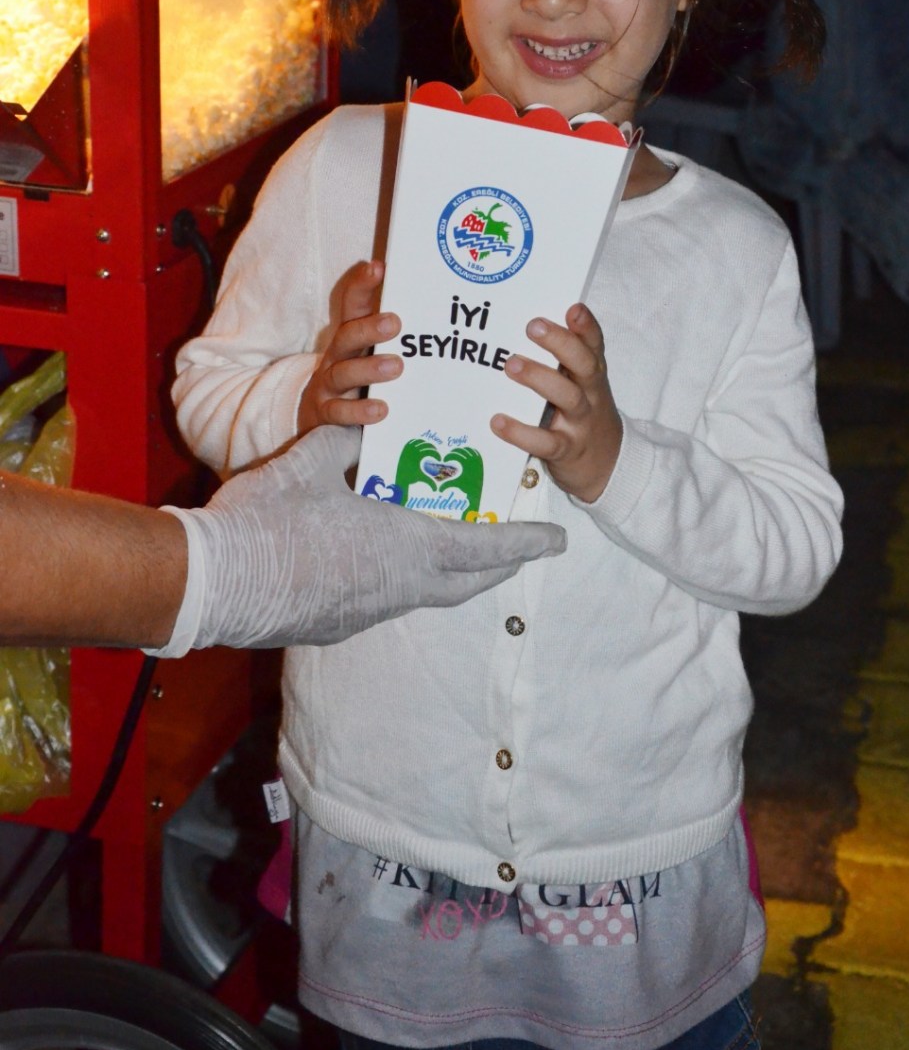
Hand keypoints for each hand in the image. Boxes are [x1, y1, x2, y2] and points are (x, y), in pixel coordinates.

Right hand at [163, 427, 567, 650]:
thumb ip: (346, 441)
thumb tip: (365, 425)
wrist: (211, 582)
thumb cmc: (266, 518)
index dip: (524, 541)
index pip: (484, 545)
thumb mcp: (312, 462)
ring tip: (459, 545)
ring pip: (428, 593)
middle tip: (522, 546)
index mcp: (404, 546)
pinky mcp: (339, 623)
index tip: (557, 539)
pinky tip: (387, 562)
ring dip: (452, 572)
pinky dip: (406, 580)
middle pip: (467, 580)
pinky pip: (389, 599)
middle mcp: (398, 586)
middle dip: (500, 563)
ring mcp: (368, 612)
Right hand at [297, 260, 400, 432]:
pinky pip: (340, 412)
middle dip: (369, 328)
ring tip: (396, 365)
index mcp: (350, 338)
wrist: (318, 419)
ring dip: (369, 368)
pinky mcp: (327, 414)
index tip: (377, 267)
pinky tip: (381, 409)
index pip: (353, 306)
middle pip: (347, 336)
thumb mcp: (372, 353)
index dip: (362, 286)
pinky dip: (360, 411)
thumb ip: (397, 337)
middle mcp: (337, 357)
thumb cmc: (359, 380)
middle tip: (395, 322)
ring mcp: (328, 385)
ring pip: (344, 373)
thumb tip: (440, 314)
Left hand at [491, 304, 621, 503]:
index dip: (586, 326)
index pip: (594, 345)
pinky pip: (545, 441)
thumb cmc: (582, 415)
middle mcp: (590, 394)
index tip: (573, 308)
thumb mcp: (580, 387)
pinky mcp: (566, 450)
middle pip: (583, 364)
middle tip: (533, 326)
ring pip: (567, 397)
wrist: (607, 466)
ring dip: (539, 378)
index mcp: (592, 374)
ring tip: (511, 364)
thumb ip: (560, 362)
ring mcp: (580, 423)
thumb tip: (515, 328)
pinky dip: (521, 432)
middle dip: (561, 343)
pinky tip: (497, 421)